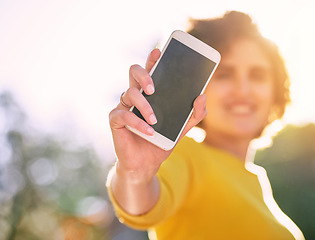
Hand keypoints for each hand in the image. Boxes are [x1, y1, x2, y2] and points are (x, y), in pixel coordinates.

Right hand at [108, 49, 206, 214]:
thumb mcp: (182, 127)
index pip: (150, 70)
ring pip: (129, 93)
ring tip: (155, 120)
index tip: (159, 52)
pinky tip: (149, 131)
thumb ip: (194, 113)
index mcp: (150, 94)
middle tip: (154, 87)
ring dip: (144, 106)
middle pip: (133, 72)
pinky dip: (137, 123)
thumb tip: (202, 96)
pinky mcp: (116, 120)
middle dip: (144, 74)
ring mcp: (124, 107)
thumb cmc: (161, 142)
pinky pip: (123, 115)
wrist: (146, 164)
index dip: (152, 59)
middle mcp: (135, 96)